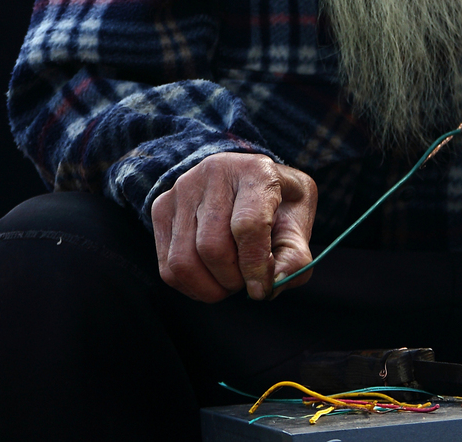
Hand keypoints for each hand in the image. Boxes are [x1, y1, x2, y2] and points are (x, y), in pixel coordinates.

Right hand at [150, 153, 316, 301]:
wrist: (247, 179)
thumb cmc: (279, 205)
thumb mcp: (300, 222)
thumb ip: (296, 255)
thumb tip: (273, 284)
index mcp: (257, 171)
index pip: (247, 225)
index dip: (254, 265)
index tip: (262, 289)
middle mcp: (215, 172)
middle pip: (212, 246)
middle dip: (232, 279)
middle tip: (246, 282)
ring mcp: (183, 188)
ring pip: (184, 260)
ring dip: (210, 287)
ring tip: (229, 281)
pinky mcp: (161, 207)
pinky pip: (167, 266)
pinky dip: (190, 286)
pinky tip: (210, 279)